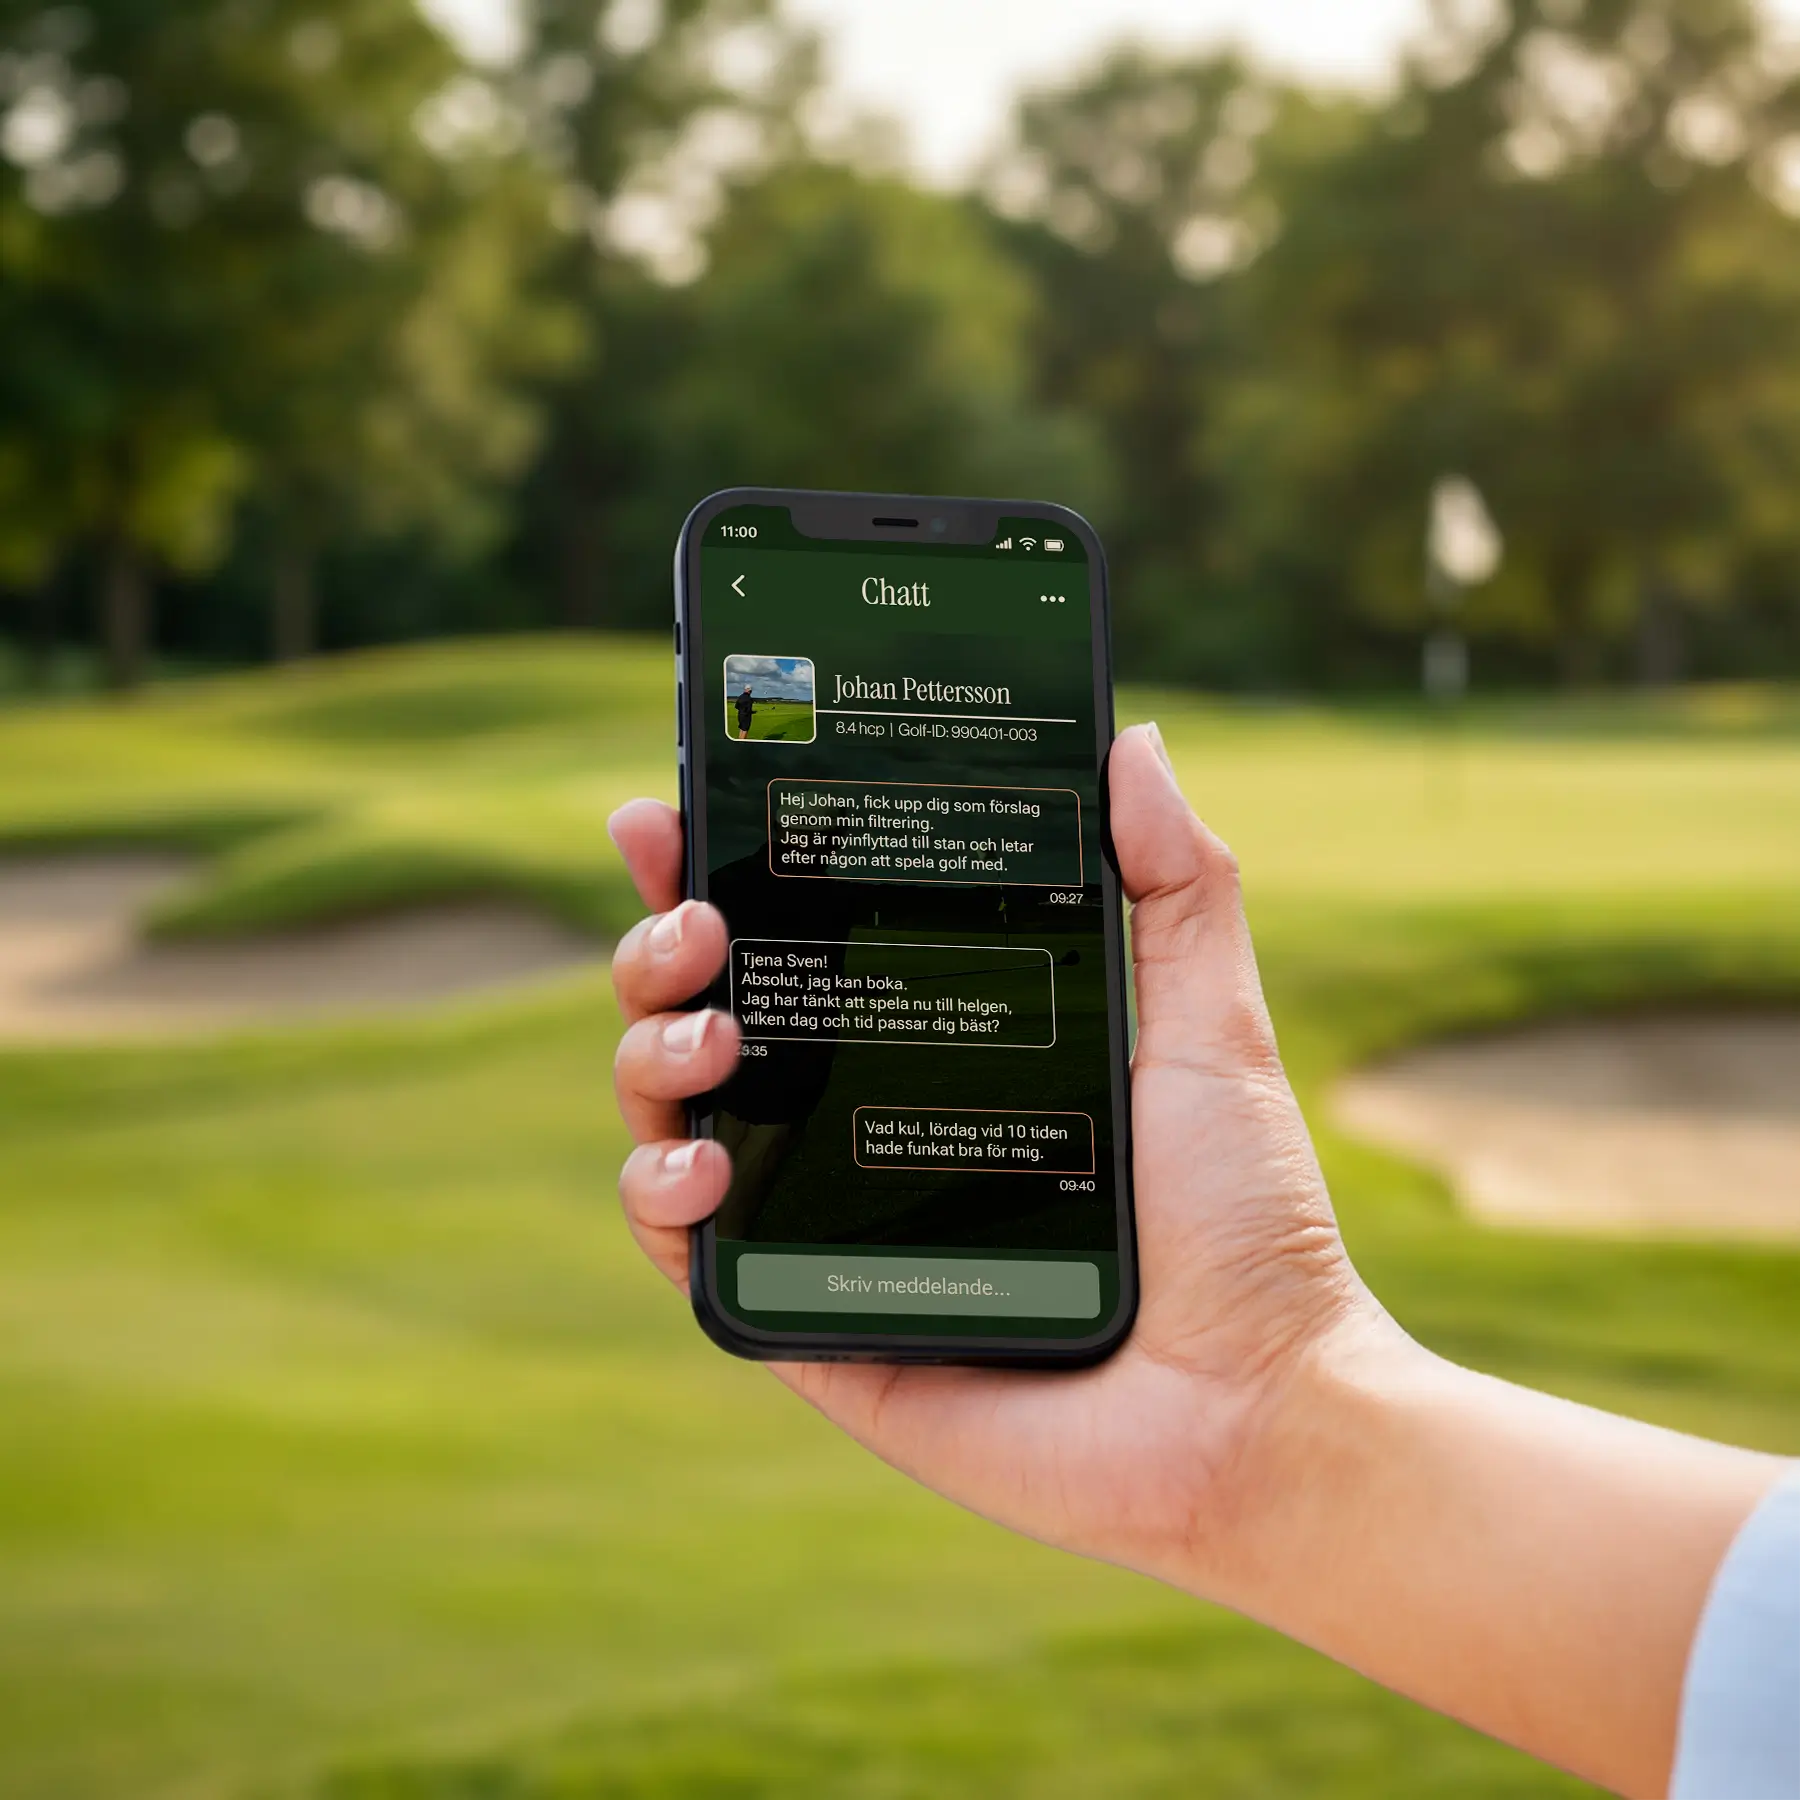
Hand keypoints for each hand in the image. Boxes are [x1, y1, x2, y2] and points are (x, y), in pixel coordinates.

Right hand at [608, 723, 1377, 1591]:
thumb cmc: (1240, 1220)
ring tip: (712, 1035)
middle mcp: (860, 1119)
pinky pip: (689, 1252)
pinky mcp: (809, 1321)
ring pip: (671, 1113)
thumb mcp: (1207, 1025)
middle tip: (697, 923)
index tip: (673, 809)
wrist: (1253, 1406)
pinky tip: (700, 1160)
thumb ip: (1177, 882)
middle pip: (706, 1010)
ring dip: (647, 1053)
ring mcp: (824, 1219)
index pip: (798, 936)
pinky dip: (661, 1194)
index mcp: (933, 1040)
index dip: (716, 869)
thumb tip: (1136, 739)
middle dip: (659, 946)